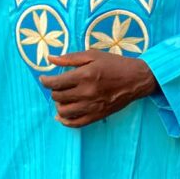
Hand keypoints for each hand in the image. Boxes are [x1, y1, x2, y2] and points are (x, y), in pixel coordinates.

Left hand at [40, 50, 156, 127]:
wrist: (135, 79)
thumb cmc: (114, 64)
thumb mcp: (92, 55)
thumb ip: (69, 58)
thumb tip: (50, 59)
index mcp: (84, 76)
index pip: (56, 83)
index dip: (45, 81)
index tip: (43, 78)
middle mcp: (86, 93)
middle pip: (58, 97)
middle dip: (53, 91)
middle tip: (56, 86)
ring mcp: (92, 107)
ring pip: (64, 112)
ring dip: (58, 105)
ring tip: (61, 98)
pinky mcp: (97, 116)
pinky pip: (76, 123)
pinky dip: (66, 121)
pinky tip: (63, 115)